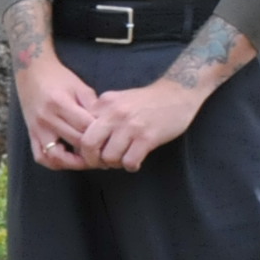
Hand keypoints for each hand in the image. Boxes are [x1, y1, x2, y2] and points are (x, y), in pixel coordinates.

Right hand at [15, 56, 101, 170]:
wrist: (32, 72)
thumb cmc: (58, 77)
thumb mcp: (80, 86)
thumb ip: (93, 106)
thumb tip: (107, 127)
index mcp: (60, 104)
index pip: (85, 127)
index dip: (102, 136)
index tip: (114, 141)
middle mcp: (47, 118)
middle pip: (75, 142)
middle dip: (94, 151)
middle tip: (108, 155)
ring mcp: (37, 128)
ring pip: (55, 156)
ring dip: (73, 163)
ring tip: (88, 162)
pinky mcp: (31, 134)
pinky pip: (41, 156)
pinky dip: (54, 163)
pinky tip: (67, 161)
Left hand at [81, 79, 208, 170]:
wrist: (178, 92)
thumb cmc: (147, 101)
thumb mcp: (118, 100)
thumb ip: (101, 115)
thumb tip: (84, 140)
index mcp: (104, 104)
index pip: (81, 130)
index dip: (82, 146)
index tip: (90, 153)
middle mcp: (114, 114)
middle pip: (88, 144)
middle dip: (91, 160)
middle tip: (101, 163)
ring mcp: (131, 126)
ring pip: (109, 157)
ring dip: (114, 165)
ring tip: (122, 161)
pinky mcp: (147, 137)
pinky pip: (130, 161)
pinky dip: (130, 166)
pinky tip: (135, 162)